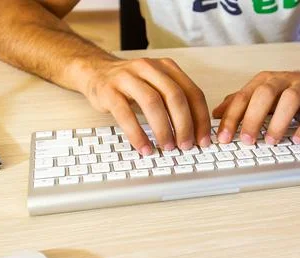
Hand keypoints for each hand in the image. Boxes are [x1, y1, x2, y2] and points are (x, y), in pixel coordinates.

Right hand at [81, 57, 210, 154]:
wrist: (96, 71)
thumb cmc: (132, 84)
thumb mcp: (158, 85)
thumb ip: (176, 102)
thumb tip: (196, 133)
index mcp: (167, 68)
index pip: (193, 93)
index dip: (201, 119)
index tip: (203, 139)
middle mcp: (149, 68)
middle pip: (175, 97)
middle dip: (185, 125)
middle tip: (186, 145)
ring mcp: (128, 77)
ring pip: (152, 103)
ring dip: (163, 129)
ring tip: (168, 147)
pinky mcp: (109, 91)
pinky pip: (126, 114)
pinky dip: (137, 134)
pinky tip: (144, 147)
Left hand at [212, 71, 299, 144]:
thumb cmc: (286, 92)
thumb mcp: (260, 95)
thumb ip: (239, 103)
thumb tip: (216, 114)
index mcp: (264, 81)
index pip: (243, 97)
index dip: (232, 118)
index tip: (224, 138)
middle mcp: (282, 80)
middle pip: (265, 93)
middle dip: (253, 118)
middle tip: (247, 140)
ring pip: (290, 99)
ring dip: (279, 121)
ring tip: (272, 141)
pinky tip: (298, 140)